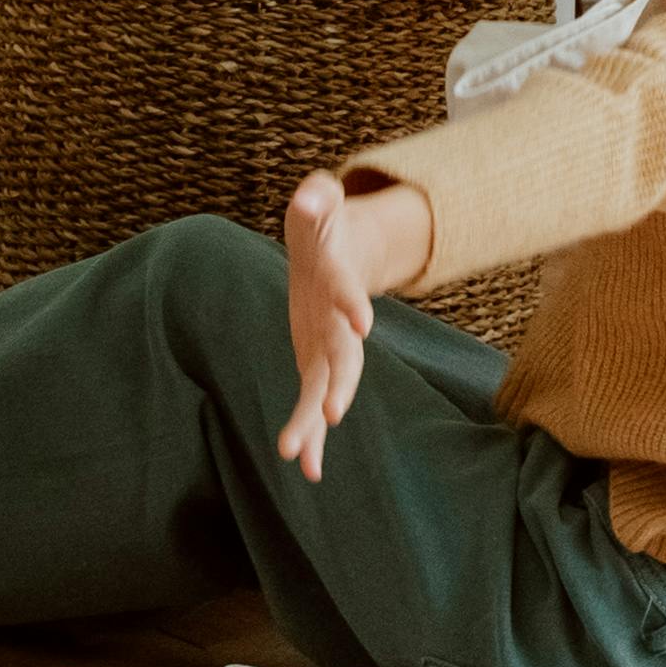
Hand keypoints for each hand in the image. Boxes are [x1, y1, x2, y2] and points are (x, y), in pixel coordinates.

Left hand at [273, 171, 378, 478]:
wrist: (338, 251)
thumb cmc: (325, 225)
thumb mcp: (319, 203)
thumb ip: (316, 198)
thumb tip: (309, 197)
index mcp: (338, 278)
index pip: (347, 291)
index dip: (352, 303)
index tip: (361, 324)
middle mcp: (341, 321)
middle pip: (345, 355)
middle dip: (340, 383)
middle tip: (333, 412)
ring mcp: (332, 345)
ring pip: (329, 389)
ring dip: (316, 422)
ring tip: (304, 461)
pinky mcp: (317, 362)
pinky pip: (313, 403)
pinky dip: (310, 434)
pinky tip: (305, 469)